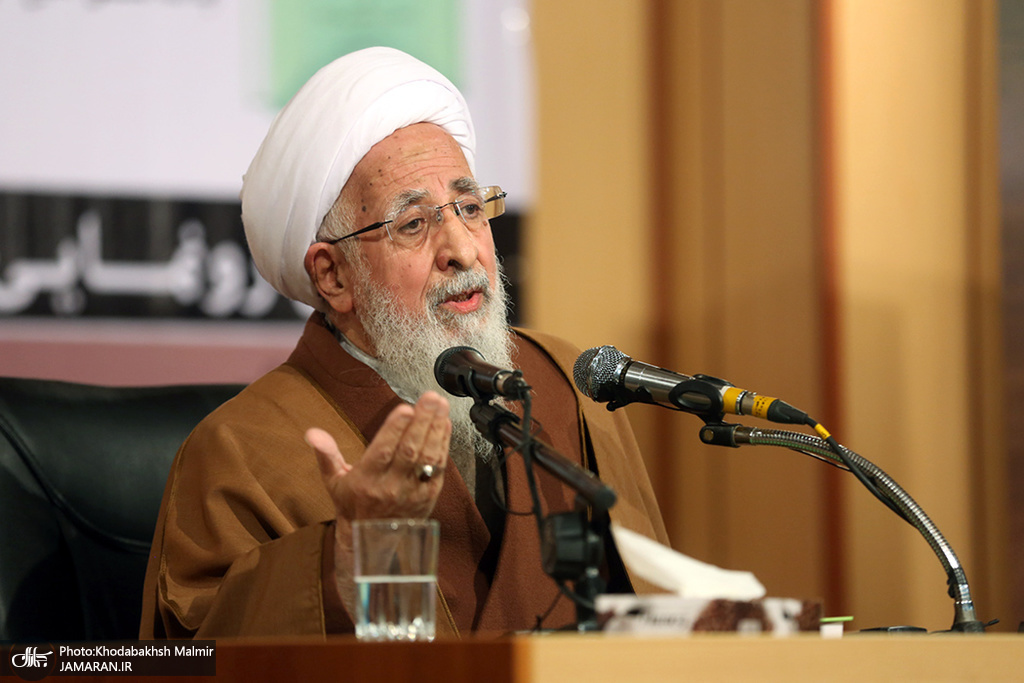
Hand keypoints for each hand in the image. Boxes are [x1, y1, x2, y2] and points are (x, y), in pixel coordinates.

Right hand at [307, 390, 450, 521]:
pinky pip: (438, 468)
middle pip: (409, 451)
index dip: (395, 430)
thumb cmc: (352, 503)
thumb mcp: (333, 480)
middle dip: (422, 422)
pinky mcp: (428, 496)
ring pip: (427, 458)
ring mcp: (412, 492)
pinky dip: (443, 445)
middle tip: (431, 398)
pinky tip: (444, 425)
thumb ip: (326, 454)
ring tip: (440, 405)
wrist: (371, 540)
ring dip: (436, 429)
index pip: (382, 452)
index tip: (405, 408)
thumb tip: (312, 433)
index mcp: (365, 481)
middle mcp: (390, 487)